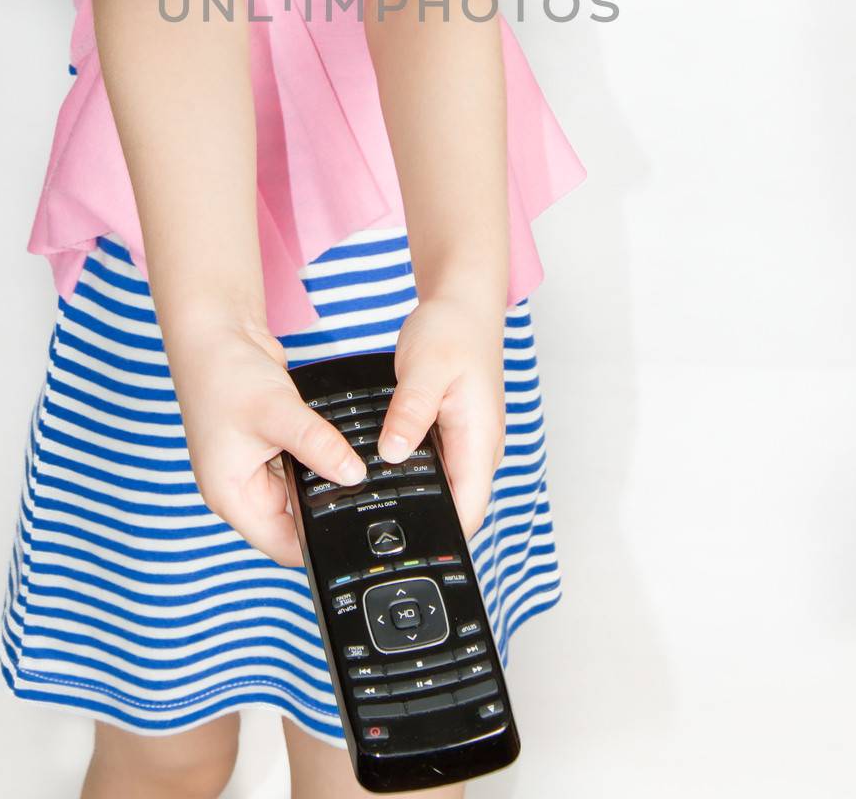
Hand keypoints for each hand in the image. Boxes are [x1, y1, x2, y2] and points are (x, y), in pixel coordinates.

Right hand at [165, 319, 369, 567]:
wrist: (215, 333)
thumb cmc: (225, 374)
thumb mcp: (278, 413)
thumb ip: (318, 446)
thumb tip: (354, 475)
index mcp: (230, 496)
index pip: (281, 545)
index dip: (315, 544)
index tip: (352, 531)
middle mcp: (240, 488)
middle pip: (293, 520)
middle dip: (322, 506)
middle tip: (361, 493)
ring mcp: (253, 466)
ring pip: (299, 491)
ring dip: (320, 479)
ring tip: (350, 466)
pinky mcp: (267, 446)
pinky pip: (299, 464)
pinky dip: (316, 457)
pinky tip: (335, 446)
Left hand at [377, 296, 506, 541]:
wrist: (463, 305)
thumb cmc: (453, 330)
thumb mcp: (425, 367)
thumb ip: (410, 412)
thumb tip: (394, 453)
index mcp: (480, 440)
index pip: (470, 512)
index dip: (444, 538)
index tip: (410, 550)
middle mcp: (480, 448)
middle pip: (457, 507)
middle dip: (425, 524)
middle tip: (378, 533)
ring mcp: (469, 442)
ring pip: (446, 488)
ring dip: (419, 498)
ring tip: (375, 507)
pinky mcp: (455, 433)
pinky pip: (438, 466)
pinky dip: (416, 473)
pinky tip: (387, 471)